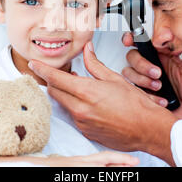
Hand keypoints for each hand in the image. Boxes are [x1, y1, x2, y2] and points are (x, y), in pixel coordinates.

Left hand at [28, 41, 176, 164]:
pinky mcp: (85, 131)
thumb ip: (95, 64)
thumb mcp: (115, 78)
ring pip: (63, 105)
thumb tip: (87, 50)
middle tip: (63, 75)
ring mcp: (82, 122)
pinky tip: (89, 104)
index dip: (42, 70)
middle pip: (55, 92)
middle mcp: (80, 109)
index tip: (34, 64)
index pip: (55, 78)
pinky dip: (75, 107)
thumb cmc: (136, 105)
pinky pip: (73, 116)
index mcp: (86, 92)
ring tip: (81, 89)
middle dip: (55, 82)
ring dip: (66, 95)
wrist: (147, 129)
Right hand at [122, 32, 181, 127]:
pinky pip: (132, 91)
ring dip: (143, 81)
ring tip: (160, 88)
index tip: (129, 41)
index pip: (144, 41)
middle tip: (157, 74)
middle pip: (133, 56)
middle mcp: (153, 65)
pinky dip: (147, 96)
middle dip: (142, 65)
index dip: (133, 38)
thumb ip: (178, 49)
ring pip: (129, 73)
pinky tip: (161, 100)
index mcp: (164, 54)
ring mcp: (146, 80)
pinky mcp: (142, 94)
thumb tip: (164, 35)